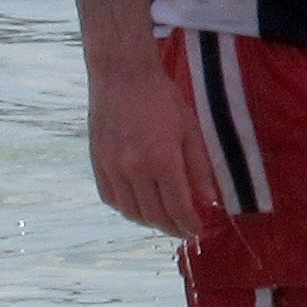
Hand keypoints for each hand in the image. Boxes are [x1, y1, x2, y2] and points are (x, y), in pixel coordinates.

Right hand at [86, 52, 214, 239]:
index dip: (189, 225)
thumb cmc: (162, 99)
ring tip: (164, 220)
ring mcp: (112, 167)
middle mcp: (134, 169)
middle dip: (172, 228)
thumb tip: (209, 200)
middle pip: (154, 215)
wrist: (122, 75)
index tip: (198, 231)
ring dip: (149, 222)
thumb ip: (199, 168)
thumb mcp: (190, 130)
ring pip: (131, 212)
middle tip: (184, 230)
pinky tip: (139, 206)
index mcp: (162, 160)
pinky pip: (111, 198)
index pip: (178, 208)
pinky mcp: (97, 162)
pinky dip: (126, 208)